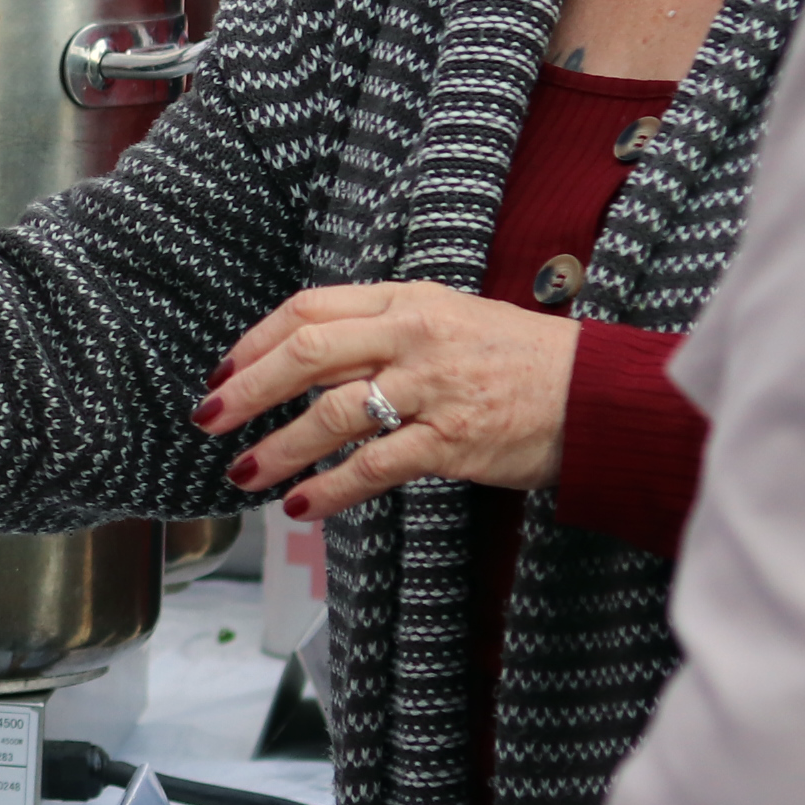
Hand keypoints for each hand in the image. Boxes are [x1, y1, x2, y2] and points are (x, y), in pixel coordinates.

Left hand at [189, 279, 578, 517]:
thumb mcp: (448, 318)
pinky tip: (301, 504)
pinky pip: (375, 466)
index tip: (221, 372)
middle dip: (246, 390)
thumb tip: (306, 356)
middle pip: (306, 354)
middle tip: (208, 419)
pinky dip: (331, 488)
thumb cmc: (517, 359)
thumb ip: (382, 329)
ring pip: (331, 414)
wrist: (596, 395)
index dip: (254, 342)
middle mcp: (414, 336)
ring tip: (243, 473)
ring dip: (278, 448)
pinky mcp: (453, 440)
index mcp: (406, 300)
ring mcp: (433, 388)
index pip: (309, 310)